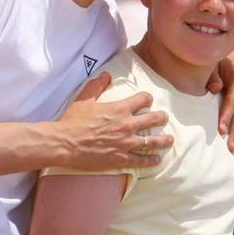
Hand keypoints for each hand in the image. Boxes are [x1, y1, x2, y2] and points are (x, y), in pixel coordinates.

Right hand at [55, 73, 171, 168]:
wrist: (64, 143)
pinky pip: (142, 160)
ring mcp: (126, 143)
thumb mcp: (84, 99)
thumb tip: (106, 74)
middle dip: (161, 118)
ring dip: (164, 140)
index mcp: (120, 109)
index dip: (147, 99)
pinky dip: (151, 160)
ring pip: (153, 141)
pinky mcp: (121, 158)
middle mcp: (127, 125)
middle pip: (154, 119)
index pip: (143, 99)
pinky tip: (157, 159)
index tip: (148, 102)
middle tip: (164, 119)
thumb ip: (97, 85)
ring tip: (169, 140)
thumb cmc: (73, 121)